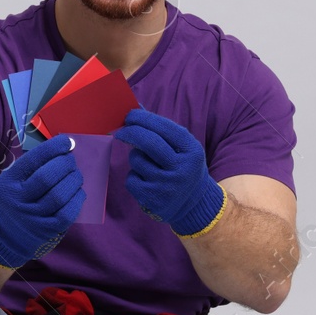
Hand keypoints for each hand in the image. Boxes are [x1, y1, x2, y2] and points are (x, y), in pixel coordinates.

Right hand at [0, 135, 85, 268]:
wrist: (7, 237)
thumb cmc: (16, 202)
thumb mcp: (13, 183)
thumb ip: (33, 167)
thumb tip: (65, 150)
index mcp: (7, 184)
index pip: (32, 161)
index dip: (52, 148)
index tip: (67, 142)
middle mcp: (17, 202)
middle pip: (47, 177)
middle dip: (65, 164)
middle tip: (71, 161)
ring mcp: (32, 219)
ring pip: (59, 195)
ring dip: (73, 180)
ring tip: (76, 176)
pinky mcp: (46, 231)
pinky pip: (67, 213)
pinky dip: (77, 199)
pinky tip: (78, 193)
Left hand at [113, 108, 227, 236]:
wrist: (194, 205)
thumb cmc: (183, 168)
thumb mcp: (183, 149)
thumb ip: (162, 131)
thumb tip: (135, 109)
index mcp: (192, 151)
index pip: (164, 128)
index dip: (144, 118)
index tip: (130, 115)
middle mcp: (181, 168)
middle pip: (148, 142)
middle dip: (130, 132)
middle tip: (121, 131)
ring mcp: (166, 185)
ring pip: (137, 160)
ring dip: (136, 158)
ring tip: (149, 165)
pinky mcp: (152, 199)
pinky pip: (131, 178)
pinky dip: (134, 176)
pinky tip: (147, 181)